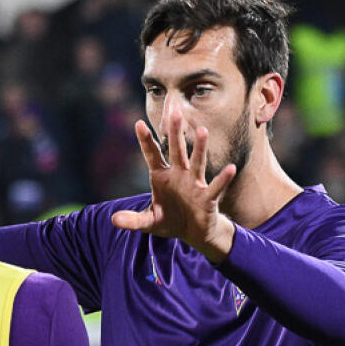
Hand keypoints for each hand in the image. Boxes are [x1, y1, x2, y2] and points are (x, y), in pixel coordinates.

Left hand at [111, 106, 237, 263]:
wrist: (193, 233)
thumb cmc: (171, 220)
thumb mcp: (149, 222)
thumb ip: (133, 220)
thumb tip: (114, 220)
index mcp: (161, 176)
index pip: (152, 155)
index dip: (146, 141)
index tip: (138, 124)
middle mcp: (178, 175)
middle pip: (176, 151)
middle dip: (175, 133)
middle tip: (175, 113)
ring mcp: (194, 184)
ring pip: (197, 162)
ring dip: (199, 148)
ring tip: (203, 131)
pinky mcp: (208, 198)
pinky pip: (215, 187)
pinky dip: (223, 179)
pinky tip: (230, 169)